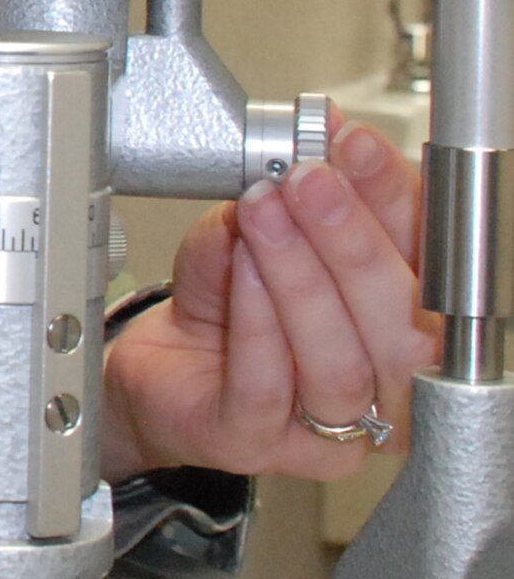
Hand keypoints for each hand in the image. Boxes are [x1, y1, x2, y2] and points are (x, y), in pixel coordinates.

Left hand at [101, 118, 436, 482]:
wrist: (155, 362)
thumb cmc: (224, 303)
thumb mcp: (254, 231)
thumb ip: (285, 190)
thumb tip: (311, 135)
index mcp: (399, 324)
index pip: (423, 265)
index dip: (396, 202)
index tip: (356, 146)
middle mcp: (380, 386)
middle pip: (401, 326)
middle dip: (352, 241)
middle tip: (309, 180)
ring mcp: (324, 429)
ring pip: (340, 363)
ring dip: (300, 277)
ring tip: (264, 214)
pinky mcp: (254, 443)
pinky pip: (267, 387)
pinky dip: (256, 319)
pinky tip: (242, 269)